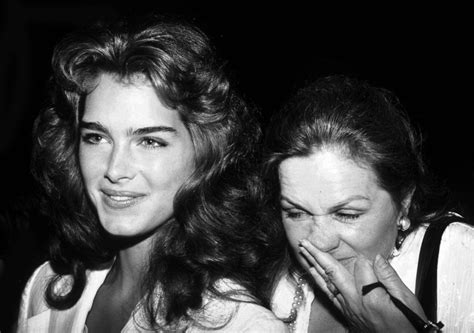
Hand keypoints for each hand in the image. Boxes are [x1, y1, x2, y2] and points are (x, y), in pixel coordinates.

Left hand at [299, 239, 426, 332]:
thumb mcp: (406, 300)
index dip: (367, 260)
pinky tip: (313, 274)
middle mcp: (355, 303)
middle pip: (333, 273)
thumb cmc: (408, 326)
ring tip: (303, 253)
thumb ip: (389, 277)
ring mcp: (348, 310)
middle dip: (318, 255)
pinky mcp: (346, 315)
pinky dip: (319, 282)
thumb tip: (377, 258)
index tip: (375, 259)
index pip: (361, 266)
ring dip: (313, 266)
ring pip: (326, 283)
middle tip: (305, 242)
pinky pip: (329, 295)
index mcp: (371, 297)